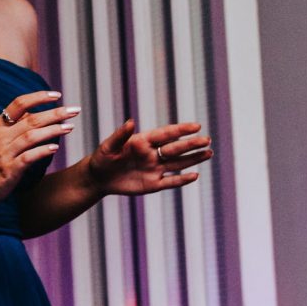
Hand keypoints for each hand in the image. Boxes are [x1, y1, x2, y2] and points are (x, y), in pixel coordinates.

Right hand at [0, 91, 75, 205]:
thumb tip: (35, 112)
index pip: (19, 103)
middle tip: (74, 110)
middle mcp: (1, 136)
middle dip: (55, 113)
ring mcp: (4, 153)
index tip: (57, 94)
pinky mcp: (9, 169)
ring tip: (70, 127)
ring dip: (53, 130)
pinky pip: (28, 157)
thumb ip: (15, 125)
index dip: (38, 97)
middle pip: (31, 119)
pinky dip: (42, 151)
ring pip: (31, 136)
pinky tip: (55, 148)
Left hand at [85, 119, 212, 195]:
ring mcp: (154, 169)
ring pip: (178, 163)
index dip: (181, 130)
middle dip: (191, 144)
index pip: (166, 134)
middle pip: (176, 148)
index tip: (196, 126)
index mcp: (143, 141)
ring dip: (193, 159)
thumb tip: (131, 121)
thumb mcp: (108, 146)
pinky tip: (195, 175)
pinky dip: (182, 179)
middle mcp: (153, 154)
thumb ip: (120, 135)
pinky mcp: (153, 184)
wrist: (98, 178)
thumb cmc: (102, 158)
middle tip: (207, 140)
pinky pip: (171, 181)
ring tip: (209, 152)